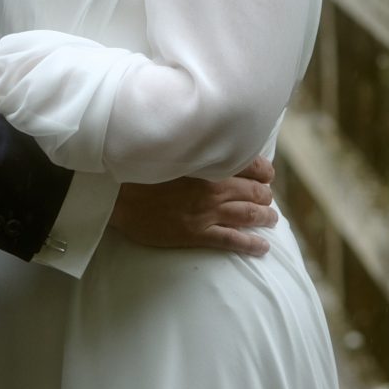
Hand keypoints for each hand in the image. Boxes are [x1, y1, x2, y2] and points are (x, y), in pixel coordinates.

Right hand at [110, 156, 277, 256]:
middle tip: (267, 198)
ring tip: (271, 219)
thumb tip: (206, 140)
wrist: (116, 195)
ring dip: (265, 217)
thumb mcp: (169, 148)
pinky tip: (262, 247)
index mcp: (207, 163)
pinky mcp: (198, 234)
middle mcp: (213, 186)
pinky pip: (233, 241)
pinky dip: (252, 245)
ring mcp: (207, 212)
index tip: (266, 174)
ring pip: (249, 215)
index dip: (262, 171)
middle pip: (254, 191)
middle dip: (265, 195)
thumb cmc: (138, 168)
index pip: (250, 164)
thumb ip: (192, 145)